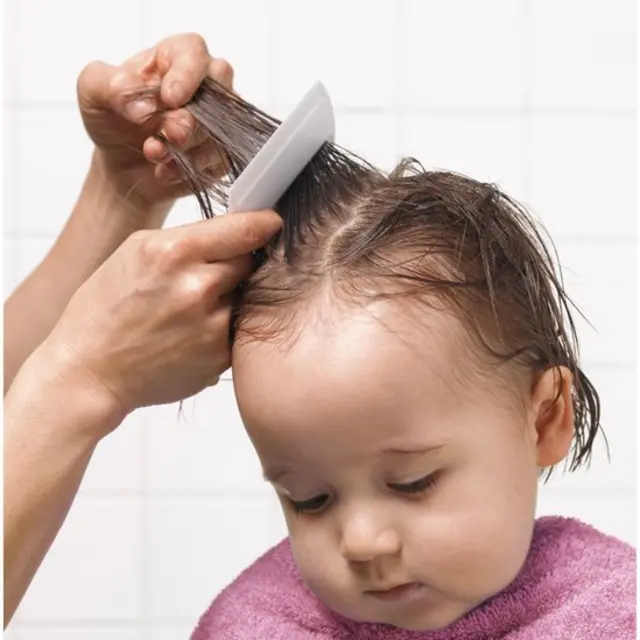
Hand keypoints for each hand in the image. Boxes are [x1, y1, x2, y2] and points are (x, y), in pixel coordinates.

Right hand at [37, 210, 281, 430]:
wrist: (90, 371)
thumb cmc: (105, 310)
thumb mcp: (136, 251)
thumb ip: (189, 238)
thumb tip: (236, 231)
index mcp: (175, 253)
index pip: (246, 228)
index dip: (264, 224)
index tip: (272, 224)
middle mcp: (198, 288)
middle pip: (250, 262)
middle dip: (237, 264)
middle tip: (210, 275)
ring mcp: (213, 327)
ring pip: (246, 297)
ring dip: (229, 298)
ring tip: (192, 309)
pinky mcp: (221, 357)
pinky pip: (238, 329)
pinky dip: (224, 327)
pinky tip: (192, 332)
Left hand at [77, 33, 231, 214]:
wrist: (121, 164)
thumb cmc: (112, 118)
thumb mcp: (93, 92)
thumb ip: (108, 85)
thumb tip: (139, 102)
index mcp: (175, 58)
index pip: (193, 52)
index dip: (186, 74)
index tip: (169, 98)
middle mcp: (204, 85)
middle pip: (220, 89)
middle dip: (193, 117)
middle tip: (171, 133)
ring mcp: (218, 121)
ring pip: (219, 130)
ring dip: (184, 148)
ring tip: (151, 153)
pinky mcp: (221, 153)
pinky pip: (218, 160)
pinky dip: (188, 168)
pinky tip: (164, 170)